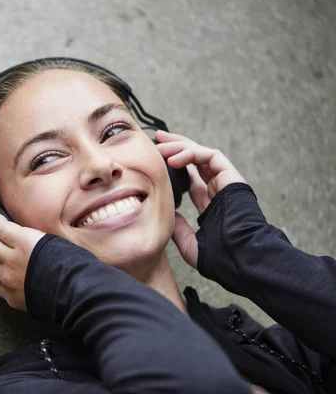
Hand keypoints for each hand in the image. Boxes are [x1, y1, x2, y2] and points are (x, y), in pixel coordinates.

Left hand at [155, 131, 245, 268]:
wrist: (239, 257)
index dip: (173, 166)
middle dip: (175, 145)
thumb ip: (179, 228)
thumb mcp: (190, 243)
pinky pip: (209, 156)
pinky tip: (173, 159)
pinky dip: (190, 153)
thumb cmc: (219, 257)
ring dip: (179, 146)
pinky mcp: (230, 175)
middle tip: (156, 137)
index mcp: (208, 203)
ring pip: (200, 153)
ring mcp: (224, 181)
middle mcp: (216, 189)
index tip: (155, 159)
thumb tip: (168, 214)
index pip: (189, 177)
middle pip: (194, 160)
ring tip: (159, 145)